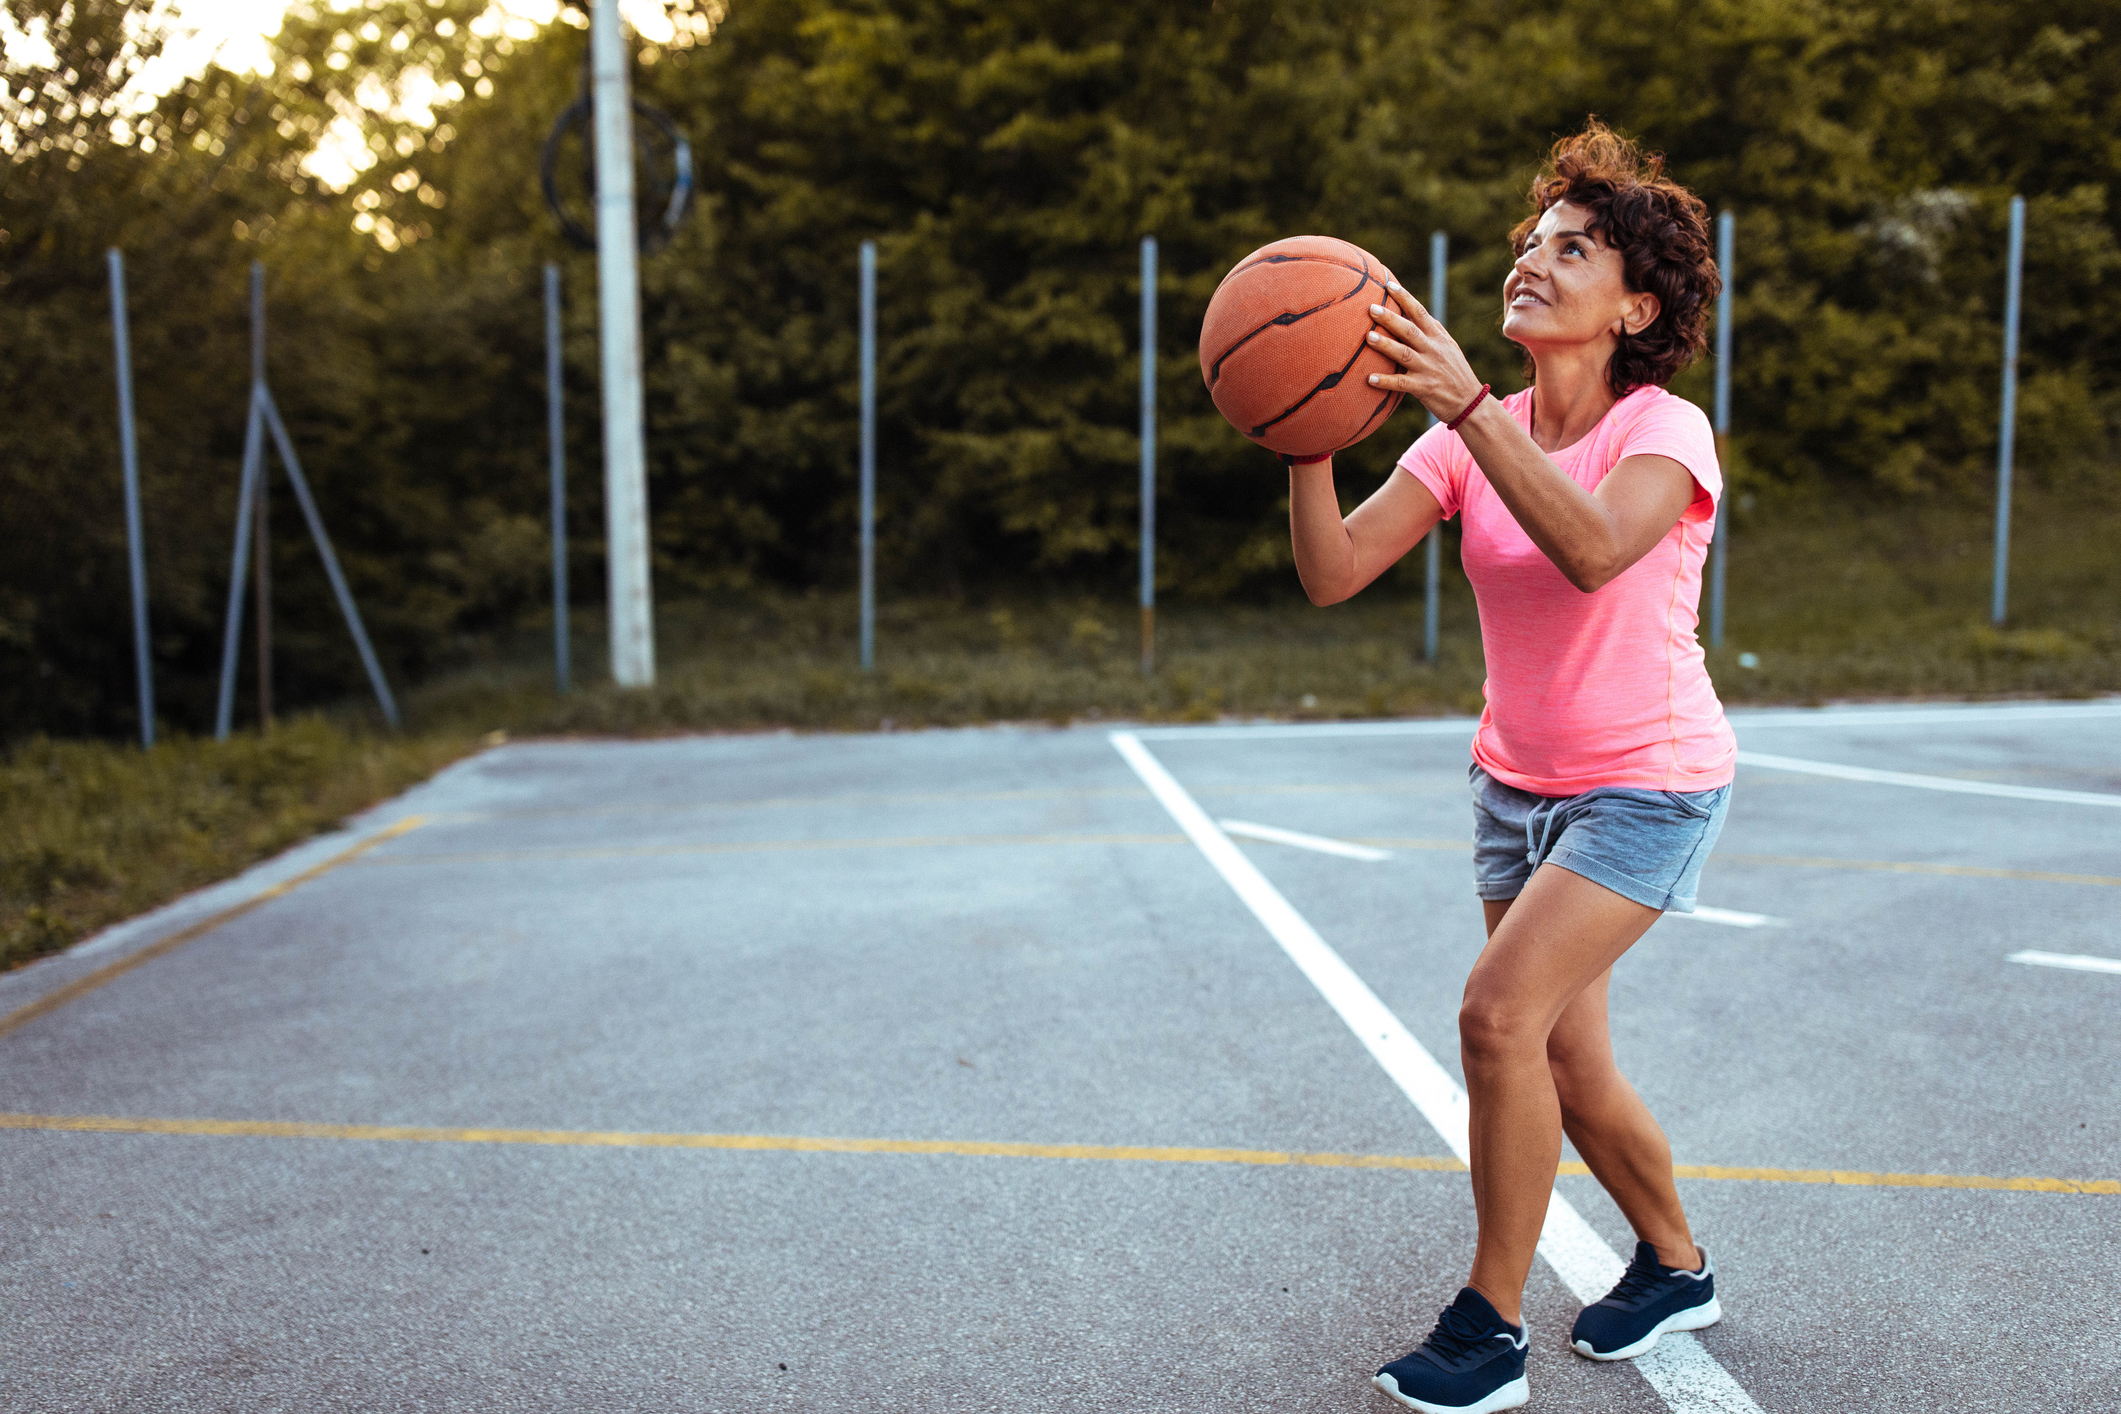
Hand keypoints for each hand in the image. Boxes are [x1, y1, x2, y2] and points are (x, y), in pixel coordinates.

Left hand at [1365, 283, 1486, 423]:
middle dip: (1390, 318)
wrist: (1470, 401)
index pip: (1420, 312)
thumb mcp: (1447, 346)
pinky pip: (1401, 383)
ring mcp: (1428, 368)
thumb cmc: (1454, 371)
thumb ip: (1430, 331)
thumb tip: (1410, 311)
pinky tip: (1370, 379)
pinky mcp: (1424, 388)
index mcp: (1438, 337)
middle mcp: (1433, 349)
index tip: (1388, 285)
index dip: (1404, 298)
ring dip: (1385, 345)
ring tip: (1368, 336)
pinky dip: (1385, 381)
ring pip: (1404, 353)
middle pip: (1409, 330)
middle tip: (1372, 308)